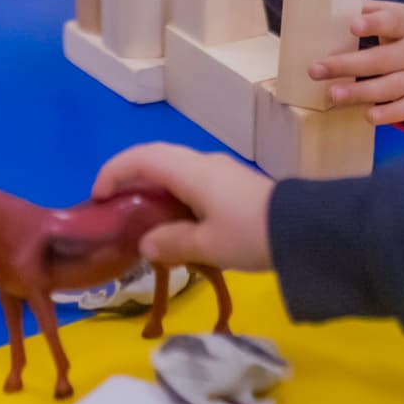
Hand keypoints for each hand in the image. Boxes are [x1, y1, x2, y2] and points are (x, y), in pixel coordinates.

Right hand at [95, 145, 275, 270]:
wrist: (306, 229)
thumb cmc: (251, 234)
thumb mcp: (208, 245)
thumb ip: (172, 243)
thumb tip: (145, 244)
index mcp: (190, 172)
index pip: (141, 159)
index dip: (114, 173)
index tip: (97, 198)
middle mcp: (201, 163)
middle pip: (155, 157)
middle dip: (129, 177)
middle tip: (113, 206)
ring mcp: (219, 171)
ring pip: (174, 168)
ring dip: (152, 186)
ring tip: (139, 216)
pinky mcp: (232, 183)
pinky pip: (190, 179)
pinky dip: (171, 193)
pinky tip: (174, 220)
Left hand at [312, 1, 403, 124]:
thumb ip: (373, 10)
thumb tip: (336, 4)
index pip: (392, 22)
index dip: (373, 24)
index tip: (353, 25)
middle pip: (380, 60)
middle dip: (346, 66)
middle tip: (315, 69)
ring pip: (389, 88)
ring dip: (360, 93)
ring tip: (333, 95)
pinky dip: (388, 115)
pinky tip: (368, 116)